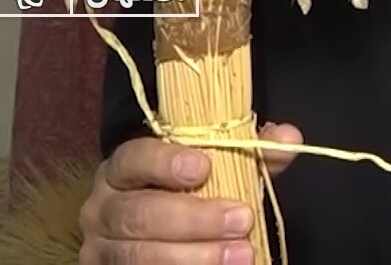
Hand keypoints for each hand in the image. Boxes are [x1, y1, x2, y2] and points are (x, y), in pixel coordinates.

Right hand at [79, 121, 301, 264]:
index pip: (134, 158)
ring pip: (139, 254)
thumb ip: (247, 150)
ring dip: (194, 257)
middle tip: (242, 219)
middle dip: (194, 219)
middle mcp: (103, 207)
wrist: (149, 232)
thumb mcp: (213, 165)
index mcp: (124, 168)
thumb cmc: (184, 190)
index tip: (204, 168)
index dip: (165, 162)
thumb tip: (287, 138)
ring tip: (241, 255)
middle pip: (139, 214)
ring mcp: (103, 247)